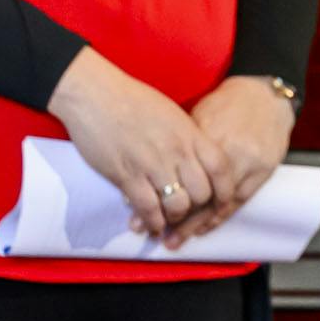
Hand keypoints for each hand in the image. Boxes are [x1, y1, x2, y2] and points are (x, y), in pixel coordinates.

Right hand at [48, 48, 225, 239]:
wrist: (95, 94)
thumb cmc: (132, 99)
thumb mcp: (171, 114)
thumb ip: (186, 137)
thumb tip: (195, 160)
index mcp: (189, 132)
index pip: (220, 167)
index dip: (225, 190)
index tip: (221, 202)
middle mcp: (176, 150)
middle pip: (202, 192)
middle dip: (198, 209)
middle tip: (189, 214)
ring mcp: (152, 164)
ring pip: (177, 205)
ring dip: (174, 218)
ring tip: (168, 221)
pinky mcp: (126, 176)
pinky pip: (147, 208)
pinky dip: (152, 222)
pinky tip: (150, 226)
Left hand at [165, 76, 297, 247]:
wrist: (266, 95)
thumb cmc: (227, 103)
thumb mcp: (198, 116)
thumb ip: (182, 145)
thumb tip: (154, 171)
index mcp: (207, 135)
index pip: (179, 175)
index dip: (160, 197)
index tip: (142, 214)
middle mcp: (228, 152)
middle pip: (197, 194)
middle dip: (175, 219)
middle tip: (155, 234)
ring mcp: (248, 163)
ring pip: (217, 204)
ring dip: (195, 225)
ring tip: (176, 239)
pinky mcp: (263, 171)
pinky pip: (239, 201)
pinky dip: (219, 217)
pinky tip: (204, 229)